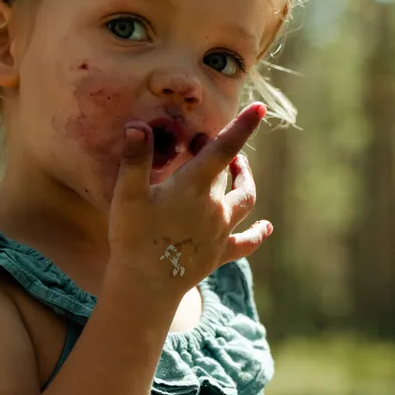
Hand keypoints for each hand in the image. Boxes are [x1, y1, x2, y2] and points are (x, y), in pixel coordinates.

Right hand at [107, 102, 271, 296]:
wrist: (146, 285)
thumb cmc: (133, 237)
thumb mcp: (128, 195)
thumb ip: (135, 158)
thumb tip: (138, 125)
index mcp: (194, 186)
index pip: (223, 149)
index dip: (242, 127)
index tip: (259, 108)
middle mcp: (214, 207)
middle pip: (228, 172)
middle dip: (223, 152)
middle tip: (202, 142)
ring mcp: (220, 232)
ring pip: (245, 201)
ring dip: (246, 182)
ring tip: (241, 170)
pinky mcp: (219, 254)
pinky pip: (246, 243)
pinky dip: (258, 234)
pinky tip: (266, 228)